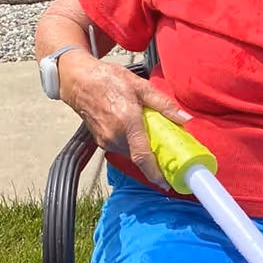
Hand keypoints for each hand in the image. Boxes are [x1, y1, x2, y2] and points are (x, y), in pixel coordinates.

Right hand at [58, 52, 190, 189]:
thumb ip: (163, 104)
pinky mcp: (100, 141)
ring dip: (143, 151)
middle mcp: (115, 137)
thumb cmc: (107, 79)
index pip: (143, 157)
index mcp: (127, 123)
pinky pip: (121, 148)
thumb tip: (184, 119)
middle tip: (169, 155)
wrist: (78, 80)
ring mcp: (105, 141)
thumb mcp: (140, 86)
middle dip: (154, 160)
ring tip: (155, 140)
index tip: (167, 183)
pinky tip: (138, 135)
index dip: (155, 173)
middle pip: (139, 157)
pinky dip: (132, 146)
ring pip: (131, 153)